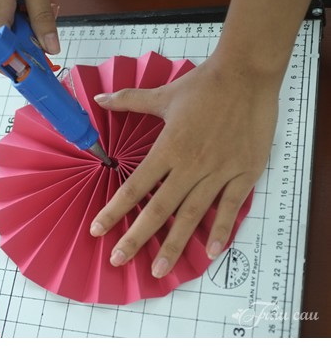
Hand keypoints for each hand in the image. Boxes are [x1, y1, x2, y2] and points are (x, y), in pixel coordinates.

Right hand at [0, 0, 59, 53]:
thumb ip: (42, 16)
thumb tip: (50, 47)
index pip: (0, 54)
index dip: (20, 61)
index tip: (40, 57)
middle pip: (5, 44)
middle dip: (28, 39)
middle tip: (45, 18)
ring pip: (4, 32)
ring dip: (24, 25)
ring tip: (34, 1)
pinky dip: (15, 16)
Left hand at [90, 53, 279, 277]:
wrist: (247, 75)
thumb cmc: (204, 85)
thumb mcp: (163, 94)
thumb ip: (129, 101)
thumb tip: (98, 98)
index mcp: (169, 148)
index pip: (134, 186)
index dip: (114, 210)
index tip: (98, 230)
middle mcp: (191, 165)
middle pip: (159, 208)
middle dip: (137, 237)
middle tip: (118, 260)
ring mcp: (219, 171)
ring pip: (192, 215)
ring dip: (175, 244)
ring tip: (159, 270)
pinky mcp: (244, 173)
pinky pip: (231, 206)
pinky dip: (222, 230)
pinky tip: (212, 252)